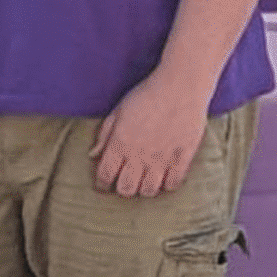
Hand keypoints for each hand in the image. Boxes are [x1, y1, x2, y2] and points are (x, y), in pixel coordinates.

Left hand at [91, 72, 207, 196]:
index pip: (105, 175)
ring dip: (144, 189)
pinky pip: (173, 184)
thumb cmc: (146, 95)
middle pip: (126, 189)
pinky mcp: (183, 157)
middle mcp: (139, 155)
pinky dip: (166, 185)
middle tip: (124, 181)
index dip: (102, 184)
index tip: (104, 184)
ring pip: (149, 190)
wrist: (180, 86)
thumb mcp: (117, 111)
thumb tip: (93, 155)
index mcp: (120, 144)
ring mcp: (162, 158)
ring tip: (144, 180)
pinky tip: (164, 177)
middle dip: (122, 189)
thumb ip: (104, 135)